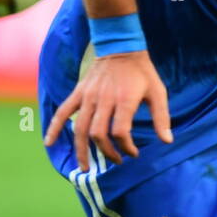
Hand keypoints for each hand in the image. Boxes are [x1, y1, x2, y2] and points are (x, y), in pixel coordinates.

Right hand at [44, 50, 172, 171]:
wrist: (121, 47)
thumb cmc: (142, 73)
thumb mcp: (158, 92)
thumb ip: (161, 117)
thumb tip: (167, 141)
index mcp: (124, 100)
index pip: (120, 132)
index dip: (126, 147)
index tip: (133, 153)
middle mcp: (103, 99)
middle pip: (98, 134)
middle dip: (107, 152)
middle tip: (116, 161)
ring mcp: (88, 96)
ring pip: (79, 128)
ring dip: (81, 150)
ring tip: (84, 168)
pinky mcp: (79, 92)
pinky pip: (63, 111)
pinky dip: (54, 127)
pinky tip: (49, 142)